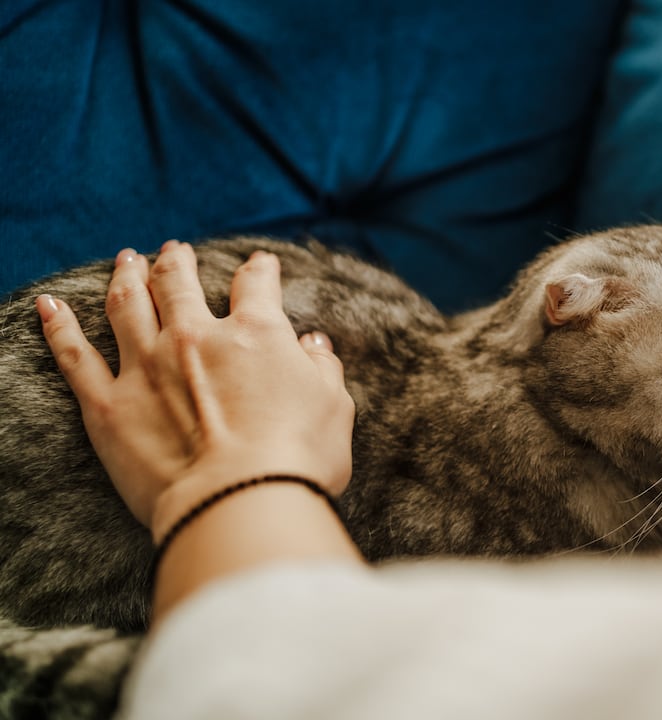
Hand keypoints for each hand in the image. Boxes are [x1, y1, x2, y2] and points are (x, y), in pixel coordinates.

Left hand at [38, 241, 355, 541]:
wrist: (239, 502)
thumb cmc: (298, 459)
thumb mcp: (334, 408)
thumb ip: (322, 369)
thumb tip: (312, 346)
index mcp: (257, 334)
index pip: (256, 286)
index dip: (260, 271)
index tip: (261, 265)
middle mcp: (196, 337)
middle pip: (179, 283)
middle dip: (177, 262)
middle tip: (175, 251)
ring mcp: (146, 367)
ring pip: (128, 305)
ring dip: (126, 277)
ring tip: (126, 261)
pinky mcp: (108, 405)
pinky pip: (75, 356)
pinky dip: (60, 327)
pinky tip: (50, 306)